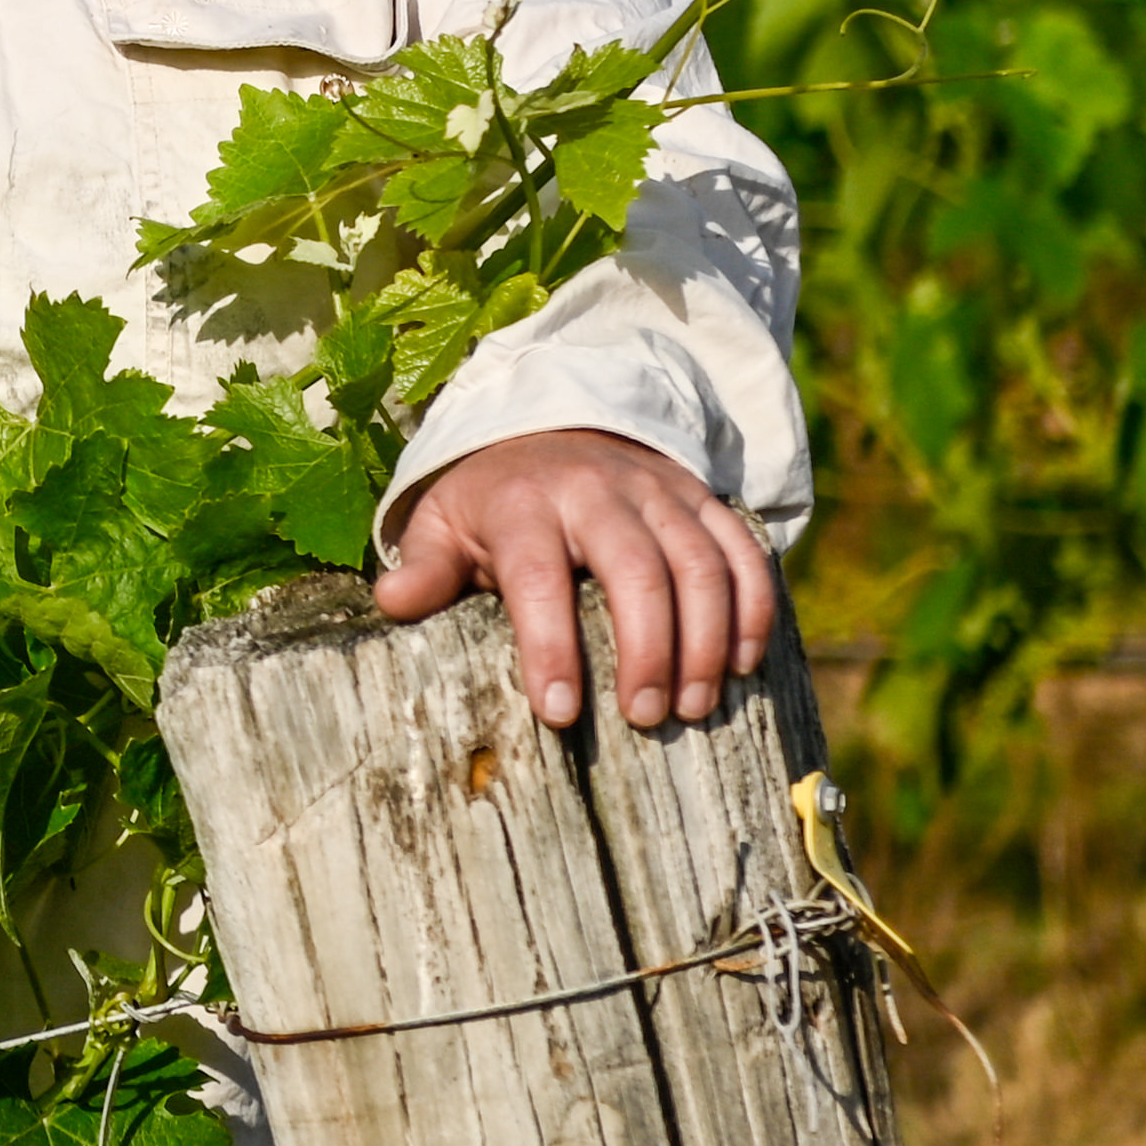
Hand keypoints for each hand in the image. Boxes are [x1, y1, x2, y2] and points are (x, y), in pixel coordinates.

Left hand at [371, 426, 778, 733]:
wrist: (554, 426)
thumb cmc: (494, 500)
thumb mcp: (444, 524)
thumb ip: (424, 566)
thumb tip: (391, 602)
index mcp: (523, 505)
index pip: (537, 578)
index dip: (551, 647)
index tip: (560, 714)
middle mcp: (596, 491)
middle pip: (636, 571)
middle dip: (648, 650)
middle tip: (647, 718)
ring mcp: (657, 491)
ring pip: (699, 563)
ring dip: (708, 640)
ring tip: (696, 707)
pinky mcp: (701, 497)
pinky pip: (743, 549)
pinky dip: (754, 607)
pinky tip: (745, 665)